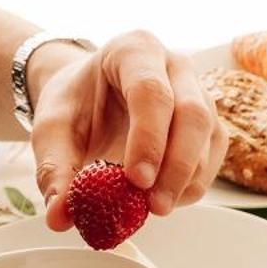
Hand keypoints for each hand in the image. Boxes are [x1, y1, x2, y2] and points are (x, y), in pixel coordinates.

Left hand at [29, 31, 225, 229]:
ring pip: (210, 137)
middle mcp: (175, 66)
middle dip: (176, 166)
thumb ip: (53, 169)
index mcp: (134, 51)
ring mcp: (199, 93)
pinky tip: (167, 197)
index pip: (151, 92)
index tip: (135, 180)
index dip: (149, 139)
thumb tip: (59, 217)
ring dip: (187, 180)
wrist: (92, 96)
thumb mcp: (52, 129)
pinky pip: (214, 156)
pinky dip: (193, 184)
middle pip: (193, 114)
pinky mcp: (209, 124)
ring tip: (155, 207)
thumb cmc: (78, 103)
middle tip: (153, 205)